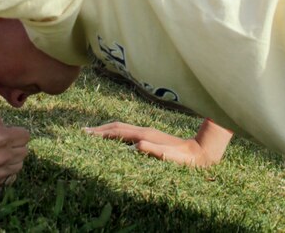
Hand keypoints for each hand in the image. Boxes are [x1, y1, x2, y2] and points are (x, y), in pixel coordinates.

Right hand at [0, 117, 28, 183]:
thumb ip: (7, 126)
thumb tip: (17, 133)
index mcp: (1, 137)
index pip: (25, 136)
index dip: (20, 133)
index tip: (14, 132)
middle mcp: (1, 154)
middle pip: (24, 150)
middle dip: (18, 144)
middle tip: (9, 142)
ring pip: (20, 163)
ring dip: (15, 157)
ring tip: (5, 152)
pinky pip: (11, 174)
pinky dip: (9, 168)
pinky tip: (2, 161)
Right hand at [84, 119, 230, 167]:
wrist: (200, 151)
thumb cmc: (184, 158)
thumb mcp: (169, 156)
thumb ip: (153, 150)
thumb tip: (136, 145)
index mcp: (145, 135)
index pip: (118, 132)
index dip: (101, 133)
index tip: (86, 134)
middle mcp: (144, 131)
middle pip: (117, 126)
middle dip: (100, 129)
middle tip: (84, 132)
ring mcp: (148, 132)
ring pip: (122, 128)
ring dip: (107, 129)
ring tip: (95, 133)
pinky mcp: (151, 136)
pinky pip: (128, 132)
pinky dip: (117, 133)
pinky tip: (116, 138)